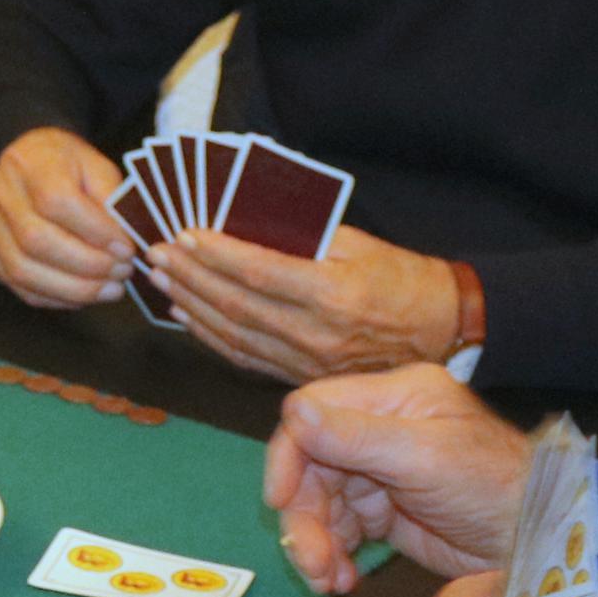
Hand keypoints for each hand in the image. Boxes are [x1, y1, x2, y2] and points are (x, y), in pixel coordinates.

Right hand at [0, 128, 134, 307]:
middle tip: (122, 272)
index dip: (94, 231)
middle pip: (36, 240)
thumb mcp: (97, 167)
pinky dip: (56, 298)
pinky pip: (18, 286)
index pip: (56, 201)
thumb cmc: (69, 165)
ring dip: (72, 289)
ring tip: (110, 289)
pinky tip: (85, 295)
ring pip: (22, 270)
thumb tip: (122, 245)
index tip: (126, 248)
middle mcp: (0, 194)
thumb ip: (110, 200)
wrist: (30, 161)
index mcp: (30, 162)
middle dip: (87, 265)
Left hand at [155, 220, 461, 384]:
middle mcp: (314, 334)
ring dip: (191, 305)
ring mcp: (306, 362)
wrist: (442, 333)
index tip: (184, 233)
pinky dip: (210, 336)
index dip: (216, 254)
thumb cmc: (404, 280)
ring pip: (233, 335)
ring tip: (161, 279)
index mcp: (332, 294)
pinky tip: (187, 315)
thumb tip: (247, 219)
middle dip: (190, 277)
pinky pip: (245, 358)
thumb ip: (305, 235)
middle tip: (156, 253)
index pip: (257, 273)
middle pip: (236, 306)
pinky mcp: (301, 377)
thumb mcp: (361, 244)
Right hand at [265, 363, 532, 588]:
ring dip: (316, 542)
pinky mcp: (387, 510)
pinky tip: (342, 581)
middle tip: (311, 563)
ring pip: (320, 502)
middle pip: (311, 465)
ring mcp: (382, 470)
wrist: (541, 545)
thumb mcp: (424, 458)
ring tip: (327, 581)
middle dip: (305, 516)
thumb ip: (356, 437)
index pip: (314, 412)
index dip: (289, 456)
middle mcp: (382, 427)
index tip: (279, 501)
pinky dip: (334, 555)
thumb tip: (292, 414)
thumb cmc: (496, 488)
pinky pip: (341, 528)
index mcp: (394, 397)